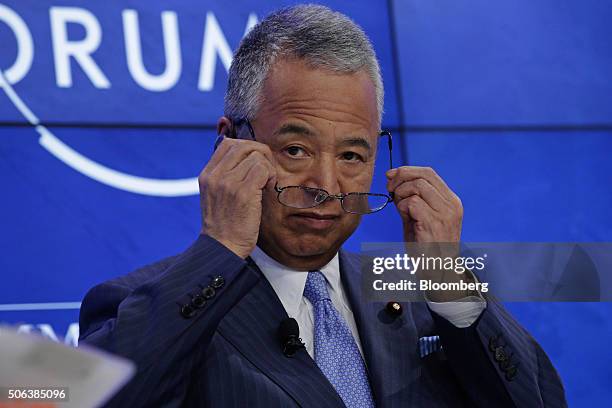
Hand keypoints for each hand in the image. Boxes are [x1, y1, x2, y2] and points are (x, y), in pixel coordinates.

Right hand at [199, 137, 276, 257]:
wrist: (222, 248)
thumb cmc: (226, 224)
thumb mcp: (217, 195)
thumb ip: (226, 175)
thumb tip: (249, 157)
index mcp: (207, 175)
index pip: (228, 143)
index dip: (248, 149)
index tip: (255, 165)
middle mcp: (215, 176)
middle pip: (244, 145)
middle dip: (261, 154)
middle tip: (266, 172)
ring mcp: (228, 183)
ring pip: (256, 155)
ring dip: (268, 167)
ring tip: (266, 183)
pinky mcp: (243, 192)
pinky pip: (263, 169)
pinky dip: (271, 176)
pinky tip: (268, 188)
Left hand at [387, 166, 464, 299]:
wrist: (438, 273)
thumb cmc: (427, 246)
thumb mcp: (419, 217)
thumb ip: (411, 199)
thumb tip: (393, 179)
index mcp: (450, 200)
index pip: (429, 173)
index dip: (407, 170)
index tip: (390, 175)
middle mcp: (451, 205)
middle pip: (424, 175)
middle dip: (401, 177)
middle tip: (389, 189)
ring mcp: (445, 214)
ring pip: (418, 186)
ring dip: (401, 195)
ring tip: (400, 208)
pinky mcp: (434, 224)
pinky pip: (413, 203)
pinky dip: (403, 207)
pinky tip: (404, 218)